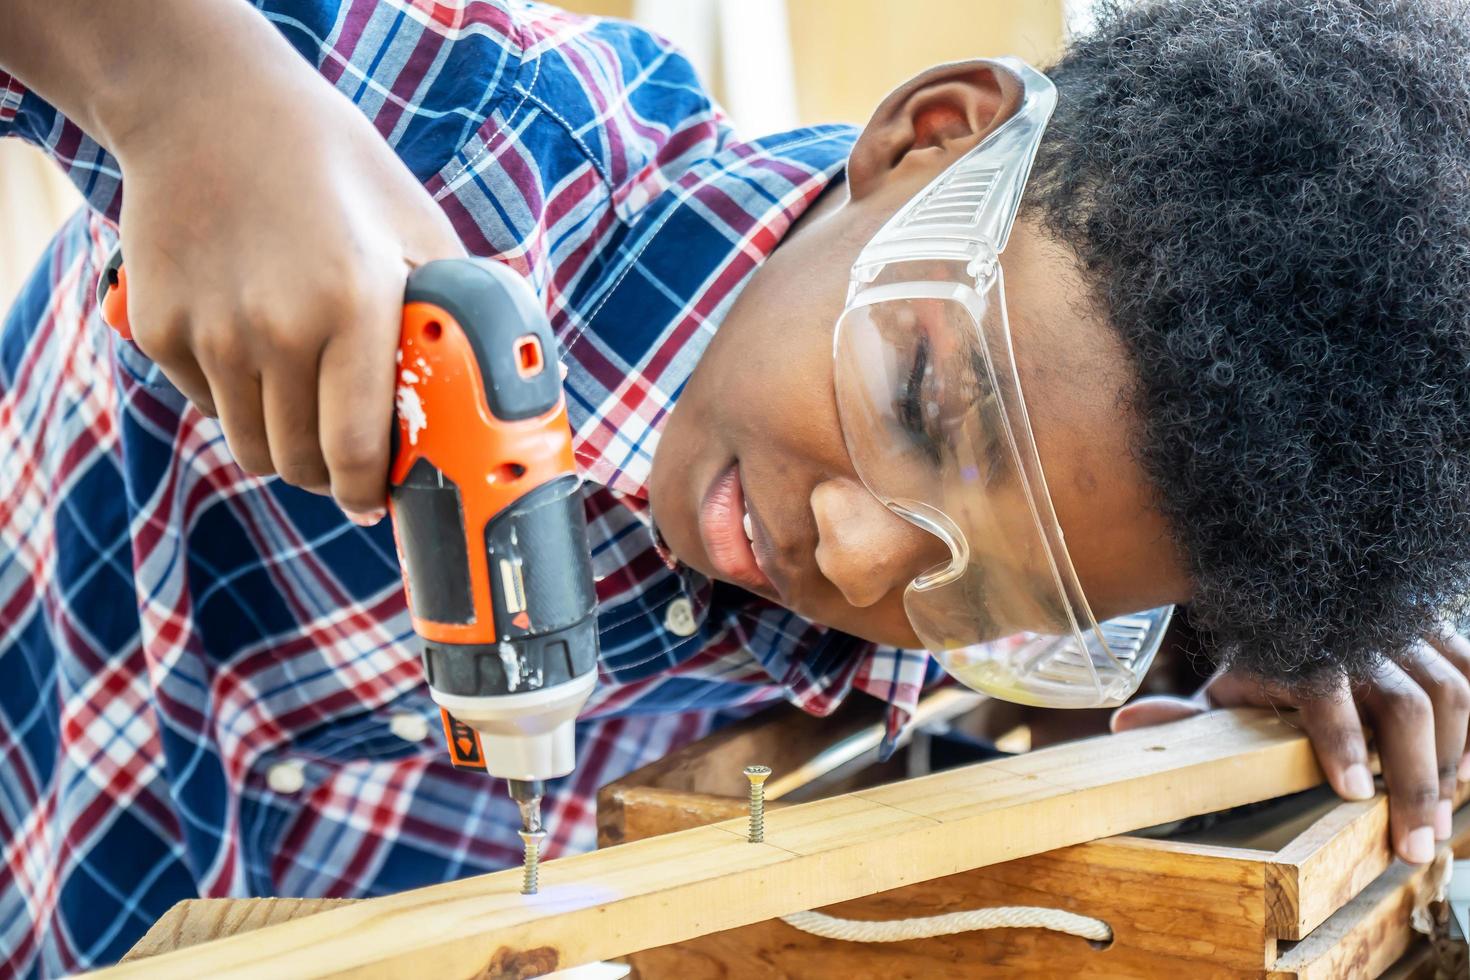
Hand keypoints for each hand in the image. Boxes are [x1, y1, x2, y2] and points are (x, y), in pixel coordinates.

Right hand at [111, 34, 462, 520]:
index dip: (368, 492)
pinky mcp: (158, 328)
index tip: (377, 501)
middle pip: (301, 462)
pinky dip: (235, 399)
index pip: (357, 449)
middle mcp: (277, 328)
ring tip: (304, 402)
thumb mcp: (415, 225)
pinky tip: (252, 347)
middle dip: (330, 473)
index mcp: (354, 305)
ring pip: (251, 445)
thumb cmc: (334, 168)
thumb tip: (500, 376)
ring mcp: (209, 331)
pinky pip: (208, 404)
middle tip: (347, 455)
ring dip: (283, 443)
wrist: (210, 106)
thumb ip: (454, 306)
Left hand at [1112, 634, 1469, 864]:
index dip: (1340, 741)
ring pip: (1452, 692)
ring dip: (1452, 762)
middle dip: (1414, 779)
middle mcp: (1360, 632)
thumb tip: (1126, 727)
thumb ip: (1187, 714)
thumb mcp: (1224, 686)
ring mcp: (1407, 628)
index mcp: (1301, 646)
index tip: (1350, 795)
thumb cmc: (1263, 655)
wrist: (1301, 595)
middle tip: (1411, 844)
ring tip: (1438, 822)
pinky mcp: (1440, 631)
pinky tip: (1467, 772)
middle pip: (1408, 703)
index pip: (1325, 690)